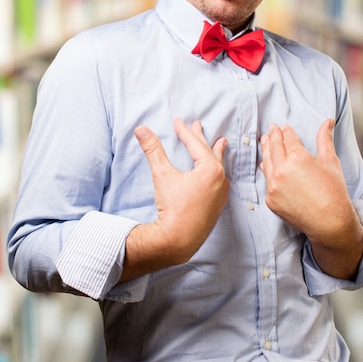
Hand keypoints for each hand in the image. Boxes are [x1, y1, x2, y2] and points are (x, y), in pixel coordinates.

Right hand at [122, 118, 228, 279]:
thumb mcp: (162, 175)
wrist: (178, 240)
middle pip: (209, 152)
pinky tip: (216, 172)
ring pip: (218, 166)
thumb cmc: (172, 207)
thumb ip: (153, 150)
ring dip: (215, 153)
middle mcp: (220, 179)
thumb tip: (141, 129)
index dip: (184, 132)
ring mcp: (221, 193)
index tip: (177, 122)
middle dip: (201, 138)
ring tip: (220, 143)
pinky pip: (220, 181)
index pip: (195, 144)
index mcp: (210, 169)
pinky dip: (216, 171)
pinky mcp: (218, 204)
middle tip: (198, 124)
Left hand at [260, 120, 362, 279]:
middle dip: (273, 136)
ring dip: (266, 150)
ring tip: (264, 141)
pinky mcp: (271, 199)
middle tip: (271, 129)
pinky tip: (265, 164)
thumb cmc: (334, 191)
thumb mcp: (330, 161)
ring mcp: (274, 185)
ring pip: (267, 162)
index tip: (284, 127)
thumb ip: (325, 139)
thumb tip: (328, 121)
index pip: (288, 139)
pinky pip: (266, 180)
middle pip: (274, 147)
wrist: (329, 223)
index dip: (286, 131)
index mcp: (297, 158)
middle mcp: (282, 170)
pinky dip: (266, 170)